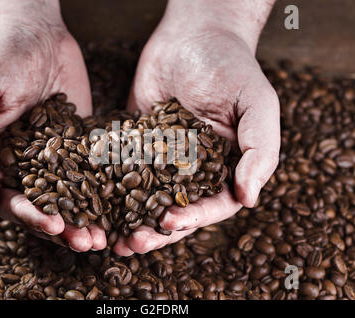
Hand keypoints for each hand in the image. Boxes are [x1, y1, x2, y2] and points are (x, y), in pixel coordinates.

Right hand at [0, 0, 105, 250]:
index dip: (26, 214)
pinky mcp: (78, 144)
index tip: (52, 224)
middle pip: (40, 205)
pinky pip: (91, 171)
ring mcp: (52, 156)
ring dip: (85, 217)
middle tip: (87, 241)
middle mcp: (21, 163)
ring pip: (68, 195)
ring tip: (106, 235)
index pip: (4, 197)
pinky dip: (104, 190)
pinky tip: (122, 203)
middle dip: (63, 225)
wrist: (33, 30)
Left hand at [114, 0, 279, 254]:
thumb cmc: (232, 67)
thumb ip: (259, 150)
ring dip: (131, 220)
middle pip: (176, 209)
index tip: (169, 222)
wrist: (193, 35)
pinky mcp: (136, 144)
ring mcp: (162, 159)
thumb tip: (249, 198)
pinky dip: (110, 190)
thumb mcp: (257, 105)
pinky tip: (95, 204)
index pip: (212, 205)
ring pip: (146, 199)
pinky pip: (123, 171)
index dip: (193, 217)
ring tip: (112, 238)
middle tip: (133, 244)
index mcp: (225, 168)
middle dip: (155, 231)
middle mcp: (193, 170)